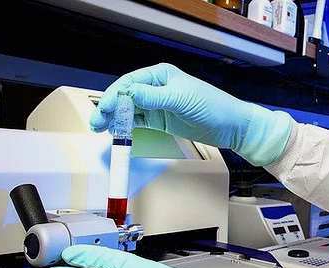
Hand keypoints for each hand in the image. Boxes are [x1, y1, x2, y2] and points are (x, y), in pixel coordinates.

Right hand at [90, 63, 293, 166]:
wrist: (231, 127)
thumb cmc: (212, 106)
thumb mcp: (181, 100)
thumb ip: (153, 97)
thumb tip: (128, 93)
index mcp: (160, 74)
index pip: (129, 83)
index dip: (114, 96)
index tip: (104, 110)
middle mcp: (156, 87)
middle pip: (125, 96)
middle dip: (109, 108)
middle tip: (96, 122)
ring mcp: (157, 104)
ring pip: (128, 110)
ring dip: (114, 119)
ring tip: (100, 129)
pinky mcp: (160, 120)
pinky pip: (137, 121)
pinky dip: (125, 126)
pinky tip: (116, 132)